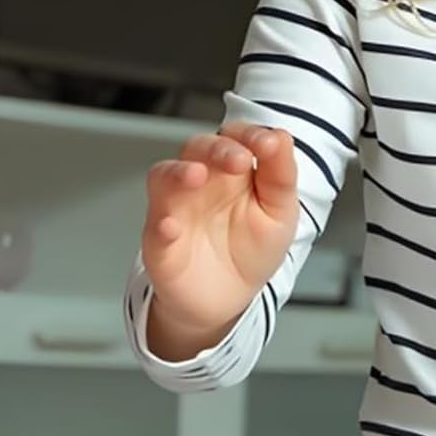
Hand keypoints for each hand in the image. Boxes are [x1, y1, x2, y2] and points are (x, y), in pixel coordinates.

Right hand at [141, 123, 299, 357]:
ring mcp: (176, 210)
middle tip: (238, 160)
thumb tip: (280, 136)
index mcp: (230, 170)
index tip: (267, 144)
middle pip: (197, 149)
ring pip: (164, 177)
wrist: (229, 300)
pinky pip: (155, 228)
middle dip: (217, 149)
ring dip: (178, 174)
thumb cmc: (251, 251)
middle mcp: (200, 183)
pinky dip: (161, 225)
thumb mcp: (280, 213)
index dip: (249, 135)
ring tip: (196, 176)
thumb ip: (281, 174)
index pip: (233, 138)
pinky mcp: (161, 243)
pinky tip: (172, 226)